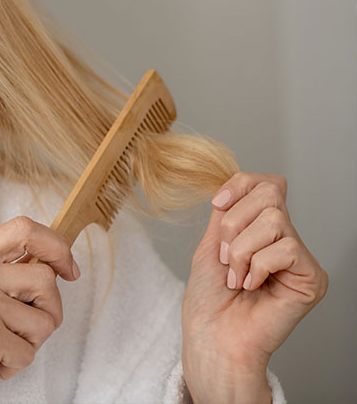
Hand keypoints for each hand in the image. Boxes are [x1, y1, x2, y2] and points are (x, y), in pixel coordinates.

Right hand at [0, 215, 79, 403]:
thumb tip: (47, 266)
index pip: (23, 229)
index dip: (56, 246)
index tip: (68, 269)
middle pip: (46, 279)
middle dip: (49, 311)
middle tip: (27, 330)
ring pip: (45, 320)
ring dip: (29, 344)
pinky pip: (28, 354)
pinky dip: (12, 368)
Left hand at [181, 172, 327, 402]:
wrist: (212, 336)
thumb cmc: (209, 299)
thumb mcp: (212, 244)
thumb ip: (227, 213)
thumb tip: (237, 184)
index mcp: (262, 229)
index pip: (267, 184)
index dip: (241, 185)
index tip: (217, 204)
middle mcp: (286, 239)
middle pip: (269, 194)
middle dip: (234, 223)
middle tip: (225, 258)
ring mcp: (300, 258)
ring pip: (273, 220)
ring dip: (241, 250)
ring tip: (236, 277)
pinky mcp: (312, 278)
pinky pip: (284, 249)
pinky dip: (257, 266)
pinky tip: (252, 287)